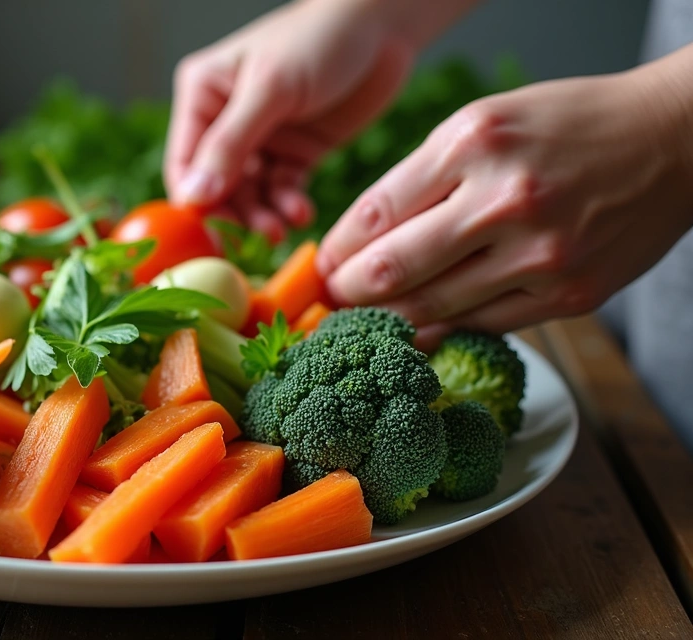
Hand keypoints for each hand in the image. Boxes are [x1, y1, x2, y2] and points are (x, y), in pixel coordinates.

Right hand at [164, 0, 471, 238]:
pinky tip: (302, 213)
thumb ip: (229, 145)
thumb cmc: (318, 40)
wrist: (384, 27)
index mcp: (202, 96)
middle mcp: (225, 121)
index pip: (183, 162)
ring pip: (249, 195)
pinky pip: (282, 192)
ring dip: (263, 216)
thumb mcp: (270, 89)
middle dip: (234, 214)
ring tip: (283, 227)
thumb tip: (192, 198)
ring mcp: (261, 140)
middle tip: (256, 236)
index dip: (194, 201)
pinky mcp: (295, 153)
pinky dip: (288, 206)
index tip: (212, 232)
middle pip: (215, 187)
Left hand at [316, 55, 692, 347]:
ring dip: (387, 321)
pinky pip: (483, 325)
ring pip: (434, 308)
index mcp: (473, 144)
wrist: (672, 141)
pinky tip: (419, 330)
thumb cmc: (566, 126)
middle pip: (392, 270)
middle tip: (331, 302)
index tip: (321, 267)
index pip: (375, 214)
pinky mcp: (570, 294)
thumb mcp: (483, 124)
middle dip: (348, 294)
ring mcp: (541, 254)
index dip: (336, 251)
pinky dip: (443, 330)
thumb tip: (359, 240)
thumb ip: (420, 178)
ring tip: (362, 322)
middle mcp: (505, 199)